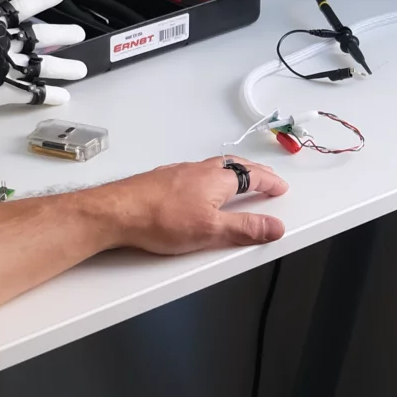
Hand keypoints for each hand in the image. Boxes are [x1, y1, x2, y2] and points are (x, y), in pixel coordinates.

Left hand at [91, 156, 290, 253]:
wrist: (116, 212)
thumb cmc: (158, 219)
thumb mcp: (210, 231)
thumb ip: (245, 229)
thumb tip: (274, 226)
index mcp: (217, 180)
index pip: (253, 176)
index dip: (270, 183)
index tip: (280, 188)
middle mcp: (200, 170)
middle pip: (235, 166)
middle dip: (254, 172)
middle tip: (265, 180)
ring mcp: (179, 172)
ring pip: (213, 168)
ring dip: (231, 173)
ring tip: (236, 182)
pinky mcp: (162, 179)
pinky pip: (194, 173)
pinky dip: (207, 178)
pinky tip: (198, 189)